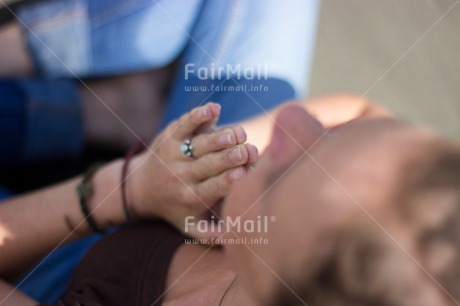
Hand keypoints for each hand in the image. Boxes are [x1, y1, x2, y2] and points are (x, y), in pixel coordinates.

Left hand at [129, 102, 257, 238]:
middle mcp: (180, 176)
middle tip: (248, 151)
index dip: (227, 181)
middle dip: (230, 157)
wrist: (140, 188)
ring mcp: (173, 153)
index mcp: (190, 198)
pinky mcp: (169, 135)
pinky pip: (184, 123)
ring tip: (239, 133)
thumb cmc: (174, 208)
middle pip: (208, 164)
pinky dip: (199, 115)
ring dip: (221, 137)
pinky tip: (215, 108)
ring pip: (200, 143)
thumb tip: (239, 239)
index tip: (243, 174)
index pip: (211, 189)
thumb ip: (212, 235)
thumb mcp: (189, 227)